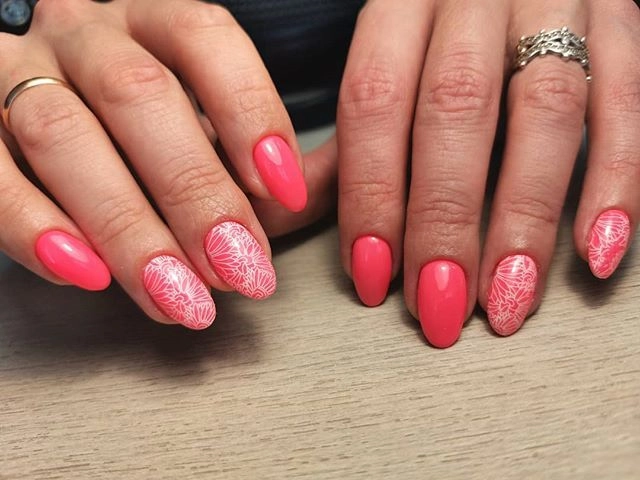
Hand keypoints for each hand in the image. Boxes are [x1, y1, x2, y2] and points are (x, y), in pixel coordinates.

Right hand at [0, 0, 334, 328]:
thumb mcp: (210, 132)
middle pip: (140, 98)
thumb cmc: (143, 133)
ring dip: (129, 228)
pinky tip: (86, 274)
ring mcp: (16, 76)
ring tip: (180, 296)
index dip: (252, 113)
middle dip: (197, 193)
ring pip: (64, 135)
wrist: (35, 120)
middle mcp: (85, 38)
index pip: (206, 40)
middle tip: (240, 269)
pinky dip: (34, 227)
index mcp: (153, 24)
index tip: (285, 192)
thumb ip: (264, 159)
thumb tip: (319, 190)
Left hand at [337, 0, 638, 346]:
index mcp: (403, 1)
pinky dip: (616, 180)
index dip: (370, 196)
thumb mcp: (388, 47)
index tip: (372, 273)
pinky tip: (593, 251)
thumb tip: (304, 199)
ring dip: (524, 219)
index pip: (375, 102)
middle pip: (455, 113)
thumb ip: (357, 121)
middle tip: (437, 306)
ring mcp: (554, 1)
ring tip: (505, 300)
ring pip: (544, 112)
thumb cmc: (439, 19)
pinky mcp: (618, 18)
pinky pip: (625, 99)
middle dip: (443, 223)